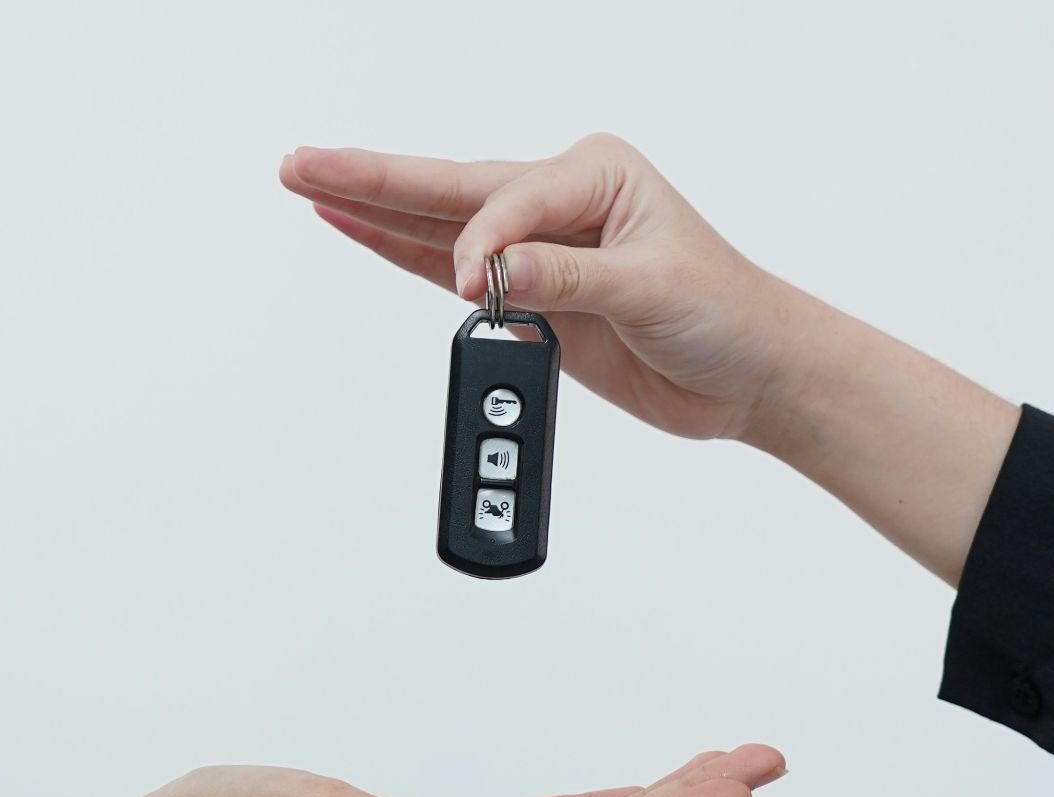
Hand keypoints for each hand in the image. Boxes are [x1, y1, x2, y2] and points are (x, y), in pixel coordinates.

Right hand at [280, 134, 818, 441]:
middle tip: (302, 164)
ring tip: (306, 183)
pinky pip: (447, 272)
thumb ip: (569, 278)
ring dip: (373, 210)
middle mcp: (560, 201)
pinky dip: (399, 253)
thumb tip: (498, 271)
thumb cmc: (727, 312)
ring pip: (437, 224)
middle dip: (374, 180)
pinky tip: (353, 228)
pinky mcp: (529, 298)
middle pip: (450, 190)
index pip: (509, 198)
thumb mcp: (653, 290)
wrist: (752, 374)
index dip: (482, 243)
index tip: (479, 288)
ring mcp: (539, 248)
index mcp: (596, 173)